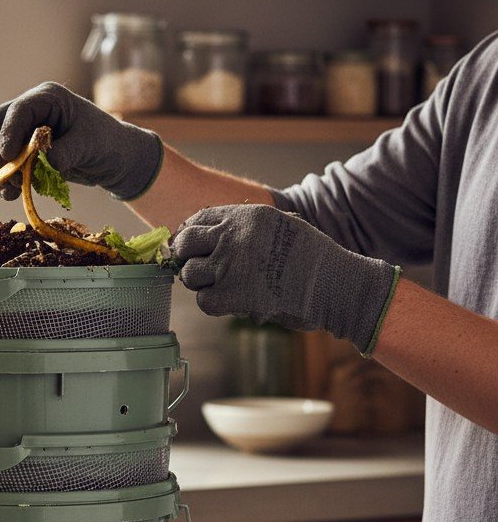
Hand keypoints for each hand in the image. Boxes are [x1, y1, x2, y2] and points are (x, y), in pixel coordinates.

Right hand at [0, 82, 163, 200]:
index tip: (8, 158)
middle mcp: (30, 109)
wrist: (112, 158)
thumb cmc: (105, 143)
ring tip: (9, 192)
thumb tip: (48, 162)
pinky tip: (11, 193)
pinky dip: (1, 176)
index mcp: (48, 98)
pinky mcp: (19, 148)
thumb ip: (69, 151)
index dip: (8, 133)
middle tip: (1, 179)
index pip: (18, 110)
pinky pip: (0, 160)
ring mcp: (21, 128)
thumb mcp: (90, 145)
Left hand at [172, 204, 400, 353]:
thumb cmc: (314, 259)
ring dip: (202, 284)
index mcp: (246, 216)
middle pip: (185, 243)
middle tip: (201, 270)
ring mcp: (229, 264)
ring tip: (223, 287)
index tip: (192, 247)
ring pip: (190, 274)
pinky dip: (214, 305)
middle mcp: (233, 235)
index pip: (199, 219)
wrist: (335, 284)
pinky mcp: (231, 293)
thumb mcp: (282, 226)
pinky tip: (232, 302)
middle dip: (189, 258)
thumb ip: (249, 228)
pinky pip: (203, 301)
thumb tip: (215, 237)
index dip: (190, 234)